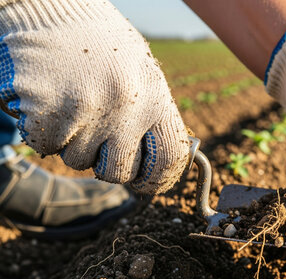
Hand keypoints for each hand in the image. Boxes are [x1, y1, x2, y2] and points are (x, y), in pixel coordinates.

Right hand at [0, 0, 188, 193]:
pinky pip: (47, 148)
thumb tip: (159, 166)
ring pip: (78, 161)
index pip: (170, 157)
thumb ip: (150, 115)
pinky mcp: (47, 113)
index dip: (157, 178)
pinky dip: (44, 132)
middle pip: (119, 172)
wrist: (48, 8)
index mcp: (155, 95)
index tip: (144, 183)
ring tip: (71, 102)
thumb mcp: (140, 72)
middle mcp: (126, 107)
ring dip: (72, 142)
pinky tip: (49, 100)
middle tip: (97, 139)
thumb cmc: (98, 43)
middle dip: (106, 164)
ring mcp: (86, 111)